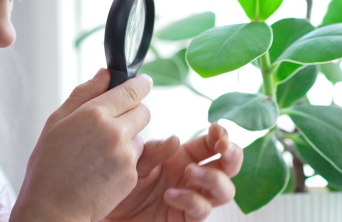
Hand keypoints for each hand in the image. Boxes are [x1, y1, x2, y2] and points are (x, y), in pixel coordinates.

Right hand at [10, 69, 151, 221]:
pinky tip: (102, 170)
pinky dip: (124, 162)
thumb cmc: (48, 166)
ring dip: (128, 140)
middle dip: (133, 113)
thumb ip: (83, 94)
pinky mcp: (132, 175)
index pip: (132, 90)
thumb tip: (103, 74)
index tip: (143, 82)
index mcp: (94, 115)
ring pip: (140, 137)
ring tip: (99, 154)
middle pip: (144, 112)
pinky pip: (136, 159)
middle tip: (113, 124)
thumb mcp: (56, 122)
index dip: (140, 84)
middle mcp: (114, 132)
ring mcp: (125, 156)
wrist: (52, 210)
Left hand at [103, 123, 242, 221]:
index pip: (213, 144)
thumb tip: (175, 139)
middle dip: (233, 154)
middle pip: (230, 166)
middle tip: (222, 148)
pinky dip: (190, 200)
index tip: (215, 129)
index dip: (220, 135)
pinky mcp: (184, 219)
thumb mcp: (135, 160)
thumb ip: (154, 151)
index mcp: (186, 157)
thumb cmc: (124, 181)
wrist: (109, 209)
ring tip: (190, 172)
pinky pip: (200, 211)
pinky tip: (170, 195)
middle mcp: (194, 178)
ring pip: (224, 191)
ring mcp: (192, 199)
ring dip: (213, 179)